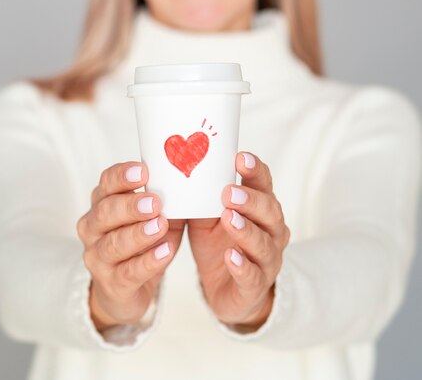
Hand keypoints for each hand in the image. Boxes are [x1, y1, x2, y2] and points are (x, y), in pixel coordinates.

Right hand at [77, 161, 185, 329]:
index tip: (144, 171)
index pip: (106, 183)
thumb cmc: (141, 242)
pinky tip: (165, 252)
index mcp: (102, 203)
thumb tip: (188, 175)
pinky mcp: (111, 284)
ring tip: (160, 225)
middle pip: (105, 212)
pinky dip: (148, 262)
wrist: (125, 289)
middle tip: (155, 202)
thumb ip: (162, 197)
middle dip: (130, 206)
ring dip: (138, 233)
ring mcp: (98, 258)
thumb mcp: (151, 216)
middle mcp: (93, 228)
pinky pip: (128, 272)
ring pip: (113, 244)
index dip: (121, 176)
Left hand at [187, 152, 289, 328]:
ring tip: (228, 217)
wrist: (228, 291)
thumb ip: (202, 196)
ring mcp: (267, 260)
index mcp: (260, 208)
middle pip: (270, 212)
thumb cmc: (219, 244)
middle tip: (228, 192)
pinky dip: (242, 266)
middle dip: (250, 200)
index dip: (255, 170)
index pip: (263, 184)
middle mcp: (271, 231)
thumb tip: (176, 166)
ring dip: (246, 230)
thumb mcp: (208, 217)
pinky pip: (252, 276)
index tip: (240, 157)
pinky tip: (231, 256)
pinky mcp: (255, 286)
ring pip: (263, 243)